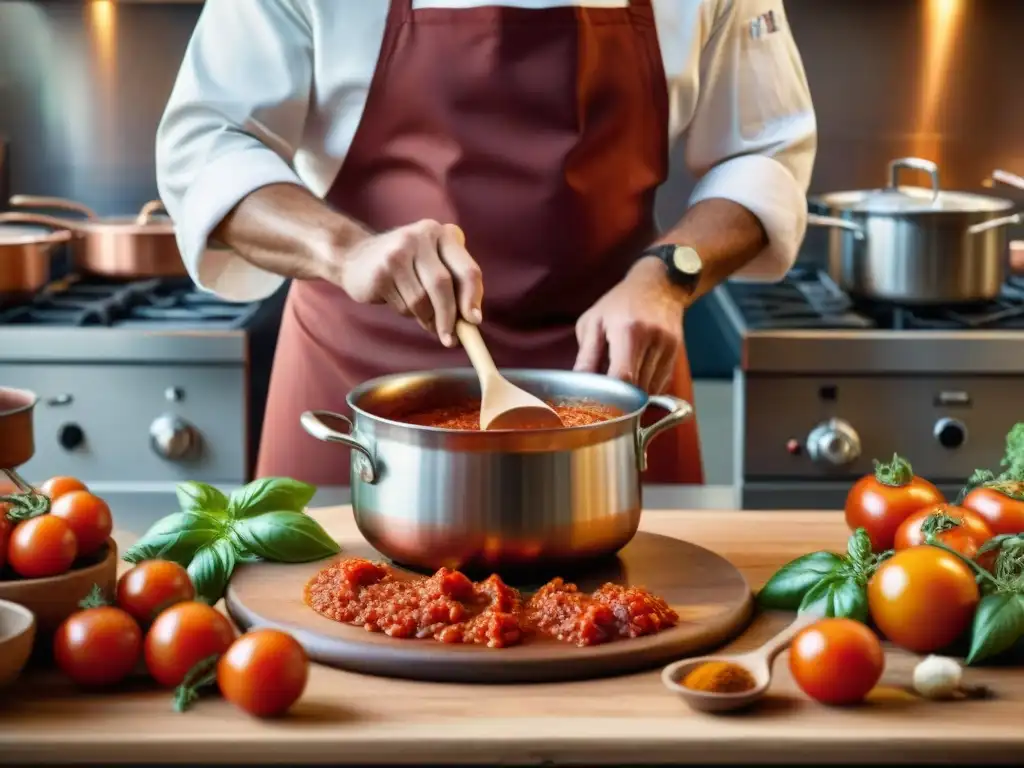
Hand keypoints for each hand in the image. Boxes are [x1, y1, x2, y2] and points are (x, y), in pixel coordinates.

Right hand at [336, 220, 482, 345]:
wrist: (355, 256)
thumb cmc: (406, 267)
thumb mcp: (434, 265)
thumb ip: (455, 284)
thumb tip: (471, 320)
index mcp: (442, 233)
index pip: (467, 270)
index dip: (473, 298)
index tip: (474, 321)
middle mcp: (422, 236)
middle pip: (443, 285)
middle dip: (449, 317)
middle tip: (450, 340)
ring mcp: (398, 252)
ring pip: (422, 300)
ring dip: (426, 318)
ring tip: (421, 315)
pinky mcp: (381, 271)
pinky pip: (404, 305)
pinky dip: (406, 313)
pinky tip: (398, 300)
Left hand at [573, 258, 683, 392]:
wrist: (660, 284)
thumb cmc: (619, 303)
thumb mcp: (594, 322)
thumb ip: (586, 356)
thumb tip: (577, 386)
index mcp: (628, 330)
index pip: (623, 376)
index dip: (611, 396)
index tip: (598, 404)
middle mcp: (653, 339)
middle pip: (637, 387)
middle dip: (620, 398)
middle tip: (604, 400)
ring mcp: (668, 346)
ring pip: (649, 389)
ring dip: (633, 395)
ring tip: (619, 386)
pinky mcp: (676, 353)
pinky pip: (660, 384)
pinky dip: (645, 388)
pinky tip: (634, 379)